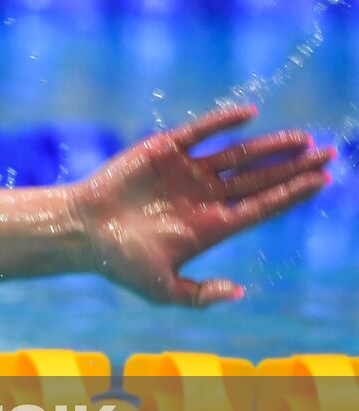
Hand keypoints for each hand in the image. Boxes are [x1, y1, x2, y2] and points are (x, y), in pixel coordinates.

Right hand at [72, 104, 332, 306]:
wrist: (81, 231)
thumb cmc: (119, 263)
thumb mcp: (162, 290)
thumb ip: (199, 295)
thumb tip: (239, 292)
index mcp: (209, 227)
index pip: (261, 206)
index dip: (292, 194)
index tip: (324, 181)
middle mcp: (204, 197)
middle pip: (259, 179)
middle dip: (295, 167)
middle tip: (330, 154)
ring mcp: (186, 172)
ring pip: (238, 155)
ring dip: (270, 146)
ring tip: (303, 139)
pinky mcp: (165, 150)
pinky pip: (201, 132)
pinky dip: (224, 122)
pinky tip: (250, 115)